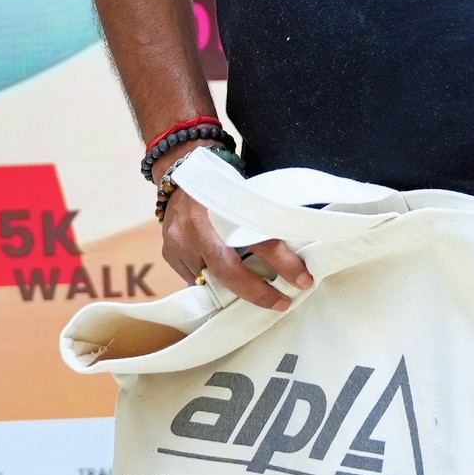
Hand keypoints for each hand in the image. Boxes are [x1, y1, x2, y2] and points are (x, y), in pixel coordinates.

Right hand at [159, 185, 310, 314]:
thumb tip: (294, 253)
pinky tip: (225, 285)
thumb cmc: (221, 186)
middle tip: (281, 302)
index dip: (285, 263)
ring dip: (235, 292)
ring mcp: (180, 242)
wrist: (181, 172)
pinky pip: (194, 279)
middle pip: (230, 270)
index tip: (304, 280)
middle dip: (258, 292)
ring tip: (257, 298)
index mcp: (226, 207)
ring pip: (211, 280)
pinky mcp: (170, 253)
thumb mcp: (243, 196)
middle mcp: (200, 227)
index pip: (261, 241)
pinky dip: (212, 284)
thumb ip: (260, 222)